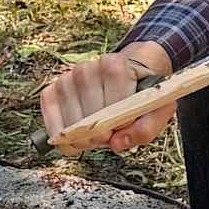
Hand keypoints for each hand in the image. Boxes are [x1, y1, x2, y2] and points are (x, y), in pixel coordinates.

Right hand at [41, 40, 176, 153]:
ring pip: (69, 122)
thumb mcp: (157, 109)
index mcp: (115, 65)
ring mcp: (66, 78)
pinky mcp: (52, 90)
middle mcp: (86, 68)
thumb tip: (116, 143)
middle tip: (108, 135)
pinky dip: (61, 135)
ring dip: (82, 137)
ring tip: (96, 133)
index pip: (110, 105)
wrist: (127, 75)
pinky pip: (51, 120)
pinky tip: (75, 136)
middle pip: (87, 116)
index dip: (116, 125)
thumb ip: (146, 128)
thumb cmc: (140, 94)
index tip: (120, 129)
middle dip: (99, 135)